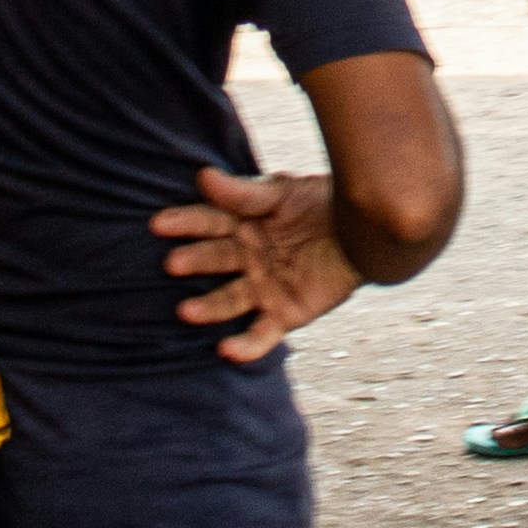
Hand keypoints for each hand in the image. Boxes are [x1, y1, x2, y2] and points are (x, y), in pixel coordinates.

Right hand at [151, 163, 364, 363]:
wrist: (369, 230)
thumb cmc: (324, 203)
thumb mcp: (283, 194)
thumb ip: (243, 192)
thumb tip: (202, 176)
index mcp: (244, 225)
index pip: (208, 223)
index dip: (185, 223)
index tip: (158, 223)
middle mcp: (248, 258)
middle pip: (215, 261)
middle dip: (194, 262)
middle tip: (172, 264)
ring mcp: (264, 288)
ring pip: (229, 300)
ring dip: (208, 308)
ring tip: (186, 311)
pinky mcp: (285, 314)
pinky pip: (261, 334)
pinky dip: (244, 347)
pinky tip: (225, 351)